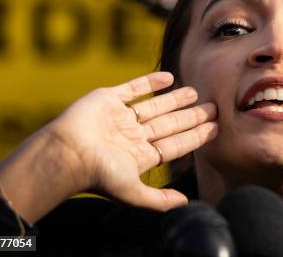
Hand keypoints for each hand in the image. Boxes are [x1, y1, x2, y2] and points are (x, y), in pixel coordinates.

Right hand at [43, 72, 216, 210]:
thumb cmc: (98, 175)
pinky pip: (134, 88)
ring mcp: (121, 118)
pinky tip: (169, 78)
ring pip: (155, 106)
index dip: (196, 136)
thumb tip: (185, 204)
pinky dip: (150, 82)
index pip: (175, 144)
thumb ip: (159, 199)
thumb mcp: (132, 193)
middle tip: (213, 108)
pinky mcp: (108, 99)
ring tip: (195, 92)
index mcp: (140, 156)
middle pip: (170, 124)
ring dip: (175, 99)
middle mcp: (133, 136)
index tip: (215, 128)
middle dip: (192, 117)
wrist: (67, 153)